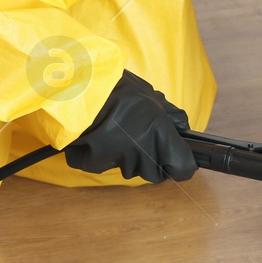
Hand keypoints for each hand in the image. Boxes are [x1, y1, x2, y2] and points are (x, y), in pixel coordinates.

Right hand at [64, 70, 197, 182]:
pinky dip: (107, 156)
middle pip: (156, 173)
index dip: (181, 164)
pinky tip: (103, 138)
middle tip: (142, 138)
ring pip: (133, 171)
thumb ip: (171, 115)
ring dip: (130, 158)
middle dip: (153, 160)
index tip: (179, 158)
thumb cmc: (117, 89)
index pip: (182, 168)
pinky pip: (109, 166)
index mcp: (160, 135)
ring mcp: (120, 161)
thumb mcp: (151, 96)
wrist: (79, 90)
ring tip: (120, 133)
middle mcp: (142, 153)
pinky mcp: (97, 165)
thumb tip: (182, 128)